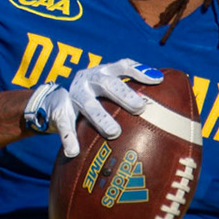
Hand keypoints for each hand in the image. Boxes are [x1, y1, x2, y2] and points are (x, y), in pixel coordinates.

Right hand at [23, 59, 163, 157]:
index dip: (140, 71)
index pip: (123, 66)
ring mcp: (73, 94)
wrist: (51, 102)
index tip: (157, 80)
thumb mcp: (106, 92)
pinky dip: (69, 138)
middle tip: (140, 107)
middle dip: (124, 94)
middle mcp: (89, 80)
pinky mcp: (58, 111)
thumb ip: (128, 97)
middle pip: (107, 83)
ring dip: (100, 117)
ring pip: (87, 104)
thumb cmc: (92, 99)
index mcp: (104, 73)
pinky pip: (64, 125)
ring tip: (113, 132)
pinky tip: (74, 152)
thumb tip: (168, 115)